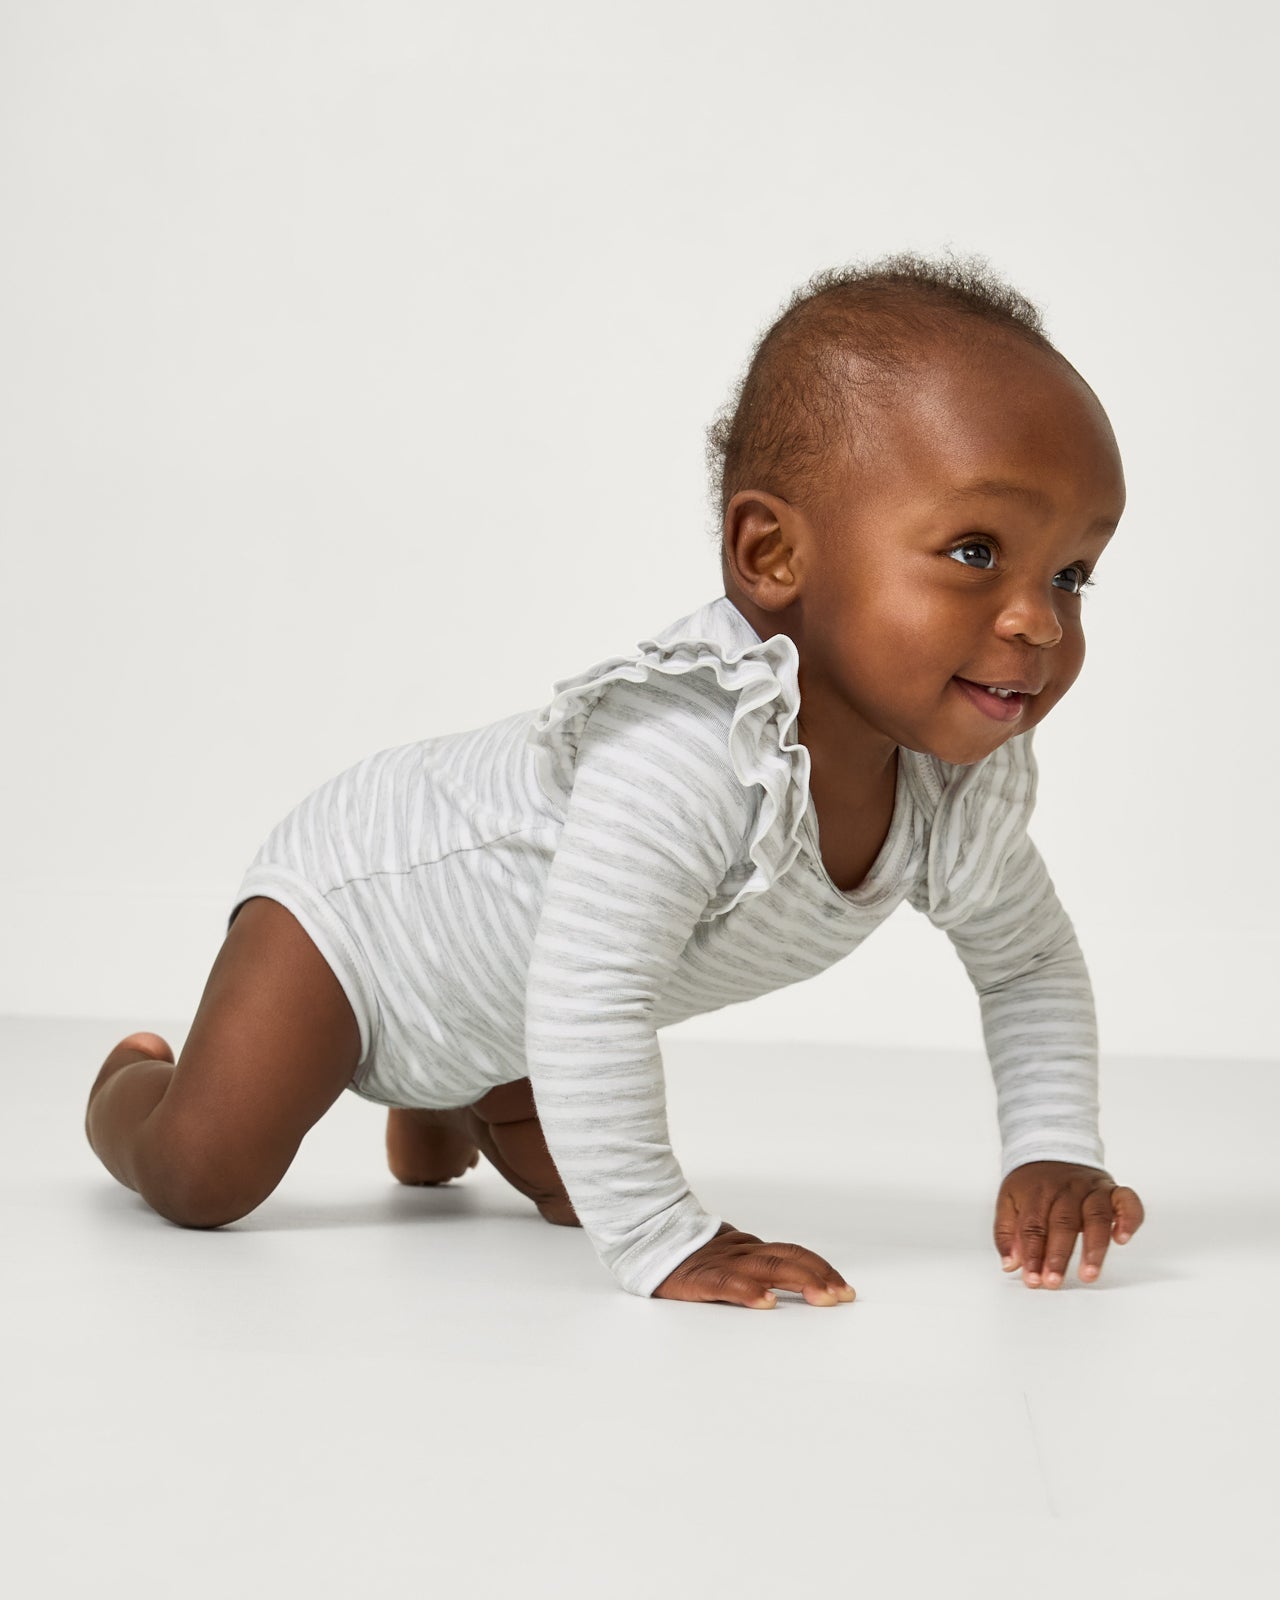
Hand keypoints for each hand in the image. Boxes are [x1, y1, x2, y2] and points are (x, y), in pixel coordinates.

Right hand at [651, 1222, 856, 1308]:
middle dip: (819, 1276)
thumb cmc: (683, 1254)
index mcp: (747, 1248)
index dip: (820, 1268)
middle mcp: (739, 1252)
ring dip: (798, 1282)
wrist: (642, 1236)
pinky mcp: (698, 1278)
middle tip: (842, 1296)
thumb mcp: (724, 1257)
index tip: (843, 1288)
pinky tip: (766, 1302)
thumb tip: (784, 1283)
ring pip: (766, 1267)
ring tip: (821, 1298)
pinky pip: (727, 1283)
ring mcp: (721, 1262)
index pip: (792, 1253)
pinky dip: (748, 1292)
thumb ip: (750, 1266)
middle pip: (787, 1258)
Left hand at [994, 1161, 1144, 1288]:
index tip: (1032, 1279)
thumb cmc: (1033, 1184)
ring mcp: (1092, 1189)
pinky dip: (1128, 1219)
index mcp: (1038, 1192)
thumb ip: (1007, 1233)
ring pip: (1095, 1216)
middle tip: (1054, 1281)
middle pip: (1062, 1223)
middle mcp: (1066, 1189)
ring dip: (1093, 1248)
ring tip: (1088, 1274)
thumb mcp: (1010, 1200)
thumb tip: (1010, 1264)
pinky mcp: (1113, 1190)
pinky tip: (1122, 1238)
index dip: (1032, 1255)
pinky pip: (1127, 1201)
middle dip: (1058, 1255)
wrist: (1054, 1149)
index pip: (1033, 1226)